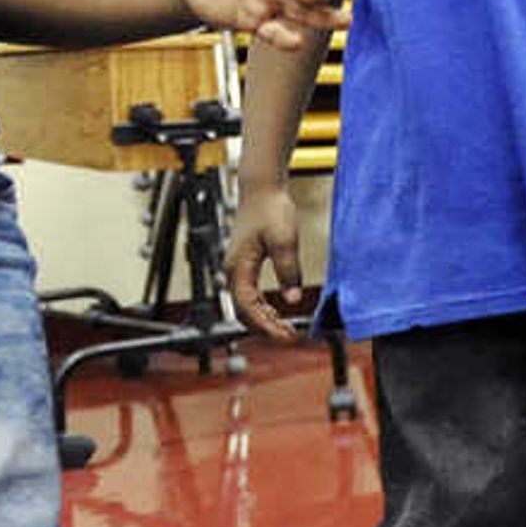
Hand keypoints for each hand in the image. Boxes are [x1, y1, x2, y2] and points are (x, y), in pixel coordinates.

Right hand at [225, 183, 308, 343]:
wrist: (261, 188)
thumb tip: (293, 299)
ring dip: (263, 320)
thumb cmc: (271, 209)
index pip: (247, 307)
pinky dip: (262, 308)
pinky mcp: (243, 265)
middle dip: (264, 328)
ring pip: (245, 305)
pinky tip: (277, 314)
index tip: (284, 336)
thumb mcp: (285, 240)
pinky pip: (249, 295)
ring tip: (286, 330)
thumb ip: (288, 270)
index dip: (265, 325)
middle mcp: (232, 270)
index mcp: (238, 267)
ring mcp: (236, 268)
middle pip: (243, 311)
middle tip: (289, 338)